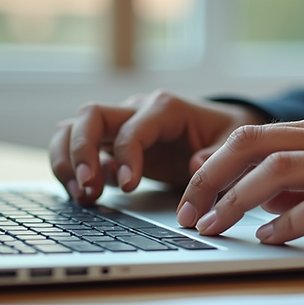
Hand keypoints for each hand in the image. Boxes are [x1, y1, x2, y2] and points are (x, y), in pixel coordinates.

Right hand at [49, 90, 266, 203]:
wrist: (220, 132)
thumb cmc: (226, 135)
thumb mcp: (235, 142)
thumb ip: (219, 154)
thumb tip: (195, 164)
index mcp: (166, 108)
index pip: (132, 126)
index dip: (126, 155)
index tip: (129, 186)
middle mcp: (136, 111)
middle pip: (90, 116)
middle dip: (81, 152)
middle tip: (87, 188)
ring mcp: (119, 126)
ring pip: (72, 128)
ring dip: (68, 161)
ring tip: (82, 196)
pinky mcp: (110, 144)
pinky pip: (75, 148)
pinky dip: (71, 170)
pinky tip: (87, 196)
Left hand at [175, 112, 303, 257]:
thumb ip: (300, 183)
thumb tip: (251, 195)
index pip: (253, 136)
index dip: (213, 161)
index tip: (188, 188)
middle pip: (253, 145)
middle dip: (211, 178)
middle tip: (188, 210)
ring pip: (277, 171)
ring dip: (236, 200)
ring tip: (215, 226)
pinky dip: (284, 223)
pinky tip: (267, 238)